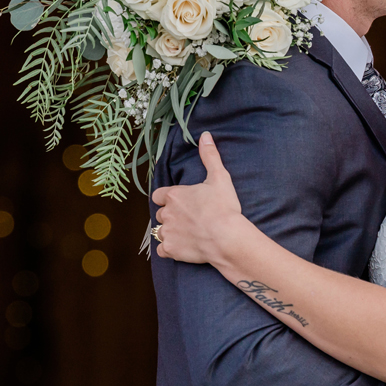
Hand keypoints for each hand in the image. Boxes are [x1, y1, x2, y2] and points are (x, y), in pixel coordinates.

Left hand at [151, 132, 245, 264]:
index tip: (179, 202)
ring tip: (186, 233)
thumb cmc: (223, 207)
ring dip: (169, 232)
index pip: (158, 195)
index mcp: (174, 195)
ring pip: (160, 231)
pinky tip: (181, 247)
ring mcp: (167, 232)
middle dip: (171, 216)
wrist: (226, 237)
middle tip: (188, 218)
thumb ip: (210, 156)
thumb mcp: (219, 177)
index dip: (167, 198)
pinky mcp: (171, 250)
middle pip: (161, 213)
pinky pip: (162, 250)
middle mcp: (167, 213)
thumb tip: (205, 135)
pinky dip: (169, 249)